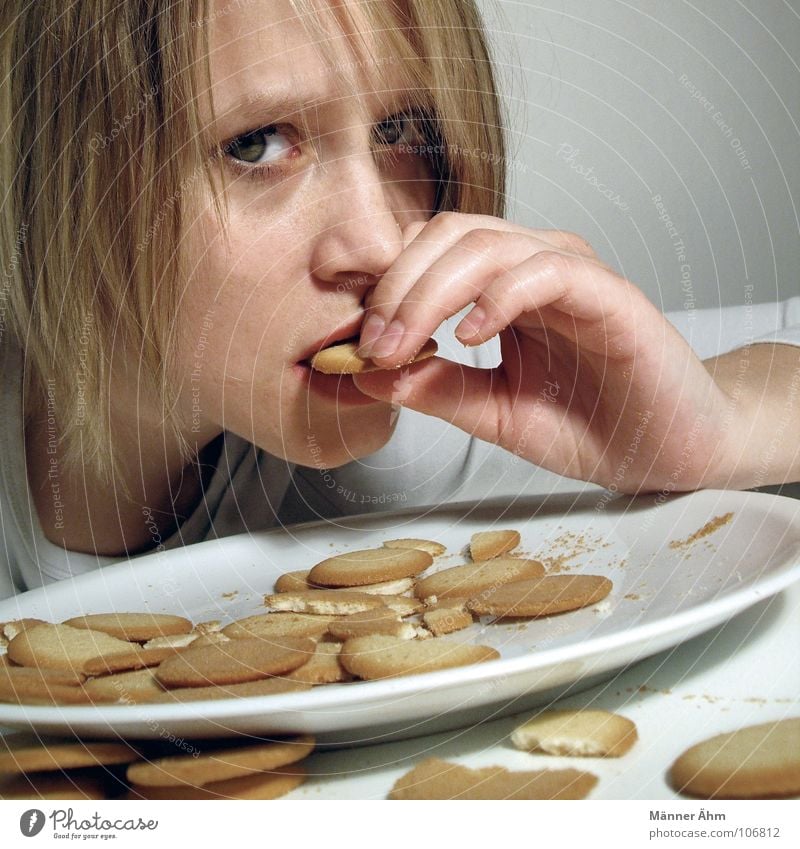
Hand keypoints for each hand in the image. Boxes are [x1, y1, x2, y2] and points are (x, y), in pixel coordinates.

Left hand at [353, 212, 735, 492]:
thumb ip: (438, 390)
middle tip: (370, 345)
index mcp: (504, 289)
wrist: (669, 450)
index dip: (382, 286)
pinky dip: (498, 296)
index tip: (351, 339)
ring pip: (486, 243)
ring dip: (430, 292)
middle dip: (396, 287)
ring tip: (404, 344)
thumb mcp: (495, 414)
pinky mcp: (609, 294)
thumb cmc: (594, 425)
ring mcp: (573, 275)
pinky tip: (471, 336)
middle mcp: (534, 268)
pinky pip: (545, 270)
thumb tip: (368, 373)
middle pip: (445, 236)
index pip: (428, 254)